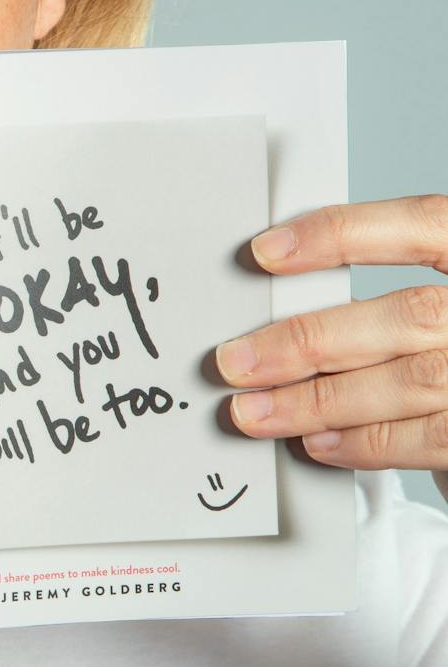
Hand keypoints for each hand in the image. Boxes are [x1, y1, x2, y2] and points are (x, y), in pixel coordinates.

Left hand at [215, 194, 447, 506]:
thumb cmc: (447, 357)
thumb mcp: (434, 314)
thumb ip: (386, 309)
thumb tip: (287, 317)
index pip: (424, 224)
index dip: (346, 232)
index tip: (268, 251)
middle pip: (409, 314)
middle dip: (310, 340)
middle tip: (239, 361)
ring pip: (409, 380)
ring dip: (319, 401)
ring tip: (260, 411)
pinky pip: (424, 437)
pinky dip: (362, 442)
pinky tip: (317, 441)